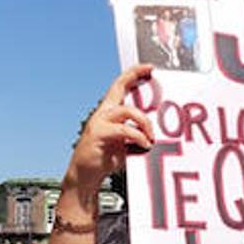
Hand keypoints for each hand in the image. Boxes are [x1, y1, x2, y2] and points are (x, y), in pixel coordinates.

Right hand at [64, 65, 154, 195]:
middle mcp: (103, 113)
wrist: (86, 176)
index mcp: (110, 112)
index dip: (133, 74)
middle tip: (152, 74)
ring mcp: (100, 122)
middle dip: (135, 76)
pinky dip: (138, 136)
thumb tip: (157, 135)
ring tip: (151, 137)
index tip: (148, 68)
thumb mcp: (126, 144)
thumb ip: (137, 135)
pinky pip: (124, 130)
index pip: (120, 86)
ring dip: (144, 123)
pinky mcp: (99, 134)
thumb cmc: (105, 158)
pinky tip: (145, 145)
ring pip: (127, 110)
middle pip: (118, 87)